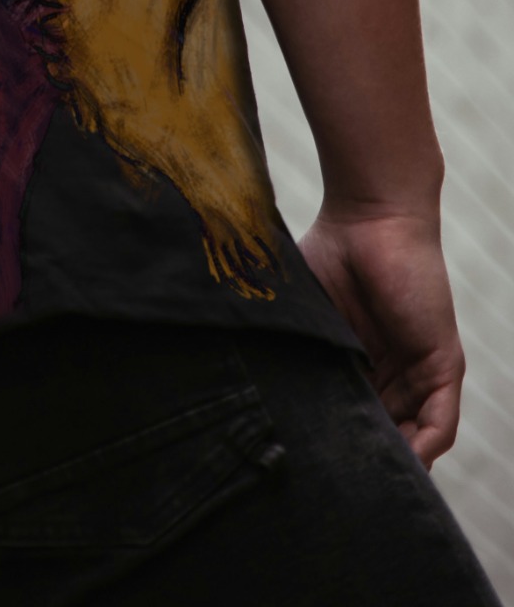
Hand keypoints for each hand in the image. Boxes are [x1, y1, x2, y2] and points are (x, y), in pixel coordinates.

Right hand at [299, 205, 463, 467]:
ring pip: (412, 434)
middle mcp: (393, 369)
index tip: (310, 459)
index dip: (338, 437)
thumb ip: (294, 339)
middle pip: (385, 428)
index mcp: (359, 357)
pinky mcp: (443, 364)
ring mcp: (419, 369)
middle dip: (364, 455)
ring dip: (393, 459)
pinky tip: (399, 463)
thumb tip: (254, 379)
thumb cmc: (331, 249)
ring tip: (363, 483)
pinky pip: (440, 422)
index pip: (353, 410)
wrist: (369, 214)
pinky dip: (422, 446)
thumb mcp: (307, 307)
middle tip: (333, 483)